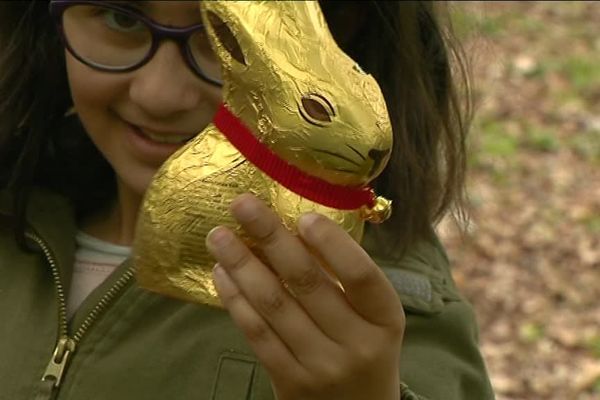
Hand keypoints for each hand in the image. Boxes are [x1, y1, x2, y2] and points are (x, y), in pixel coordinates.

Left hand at [206, 193, 404, 399]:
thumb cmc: (366, 350)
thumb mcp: (374, 319)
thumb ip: (346, 281)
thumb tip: (295, 226)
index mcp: (386, 319)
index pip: (362, 276)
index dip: (332, 243)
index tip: (302, 215)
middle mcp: (356, 344)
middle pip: (308, 282)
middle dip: (270, 237)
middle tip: (242, 204)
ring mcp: (321, 366)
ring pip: (275, 305)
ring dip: (242, 265)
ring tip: (218, 236)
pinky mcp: (289, 382)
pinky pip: (257, 333)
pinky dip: (236, 300)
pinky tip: (222, 274)